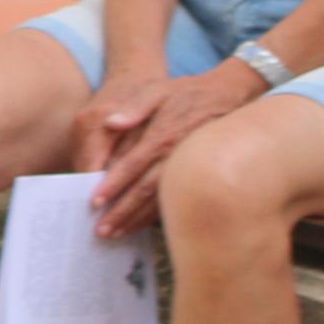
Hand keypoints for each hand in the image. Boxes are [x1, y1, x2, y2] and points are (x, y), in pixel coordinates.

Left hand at [83, 59, 270, 237]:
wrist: (228, 97)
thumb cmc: (185, 94)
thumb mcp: (157, 90)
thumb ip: (134, 106)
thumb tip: (111, 123)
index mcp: (161, 136)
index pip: (132, 165)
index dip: (113, 185)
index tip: (95, 202)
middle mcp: (175, 157)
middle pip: (144, 190)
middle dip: (122, 211)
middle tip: (102, 230)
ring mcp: (188, 169)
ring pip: (161, 200)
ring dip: (138, 219)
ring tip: (118, 233)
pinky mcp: (197, 176)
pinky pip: (176, 200)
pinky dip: (158, 215)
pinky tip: (143, 225)